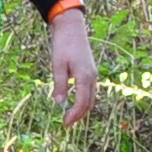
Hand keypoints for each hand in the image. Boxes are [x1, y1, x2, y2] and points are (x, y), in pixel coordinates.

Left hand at [44, 7, 98, 123]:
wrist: (71, 27)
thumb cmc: (63, 44)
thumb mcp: (58, 65)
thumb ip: (60, 84)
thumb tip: (59, 102)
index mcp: (85, 76)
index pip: (82, 102)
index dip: (74, 115)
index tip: (64, 123)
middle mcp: (92, 77)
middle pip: (88, 103)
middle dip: (79, 115)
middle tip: (66, 123)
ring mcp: (92, 74)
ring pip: (90, 98)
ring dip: (82, 109)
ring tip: (70, 117)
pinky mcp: (90, 71)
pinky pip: (89, 91)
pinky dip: (83, 100)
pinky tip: (74, 103)